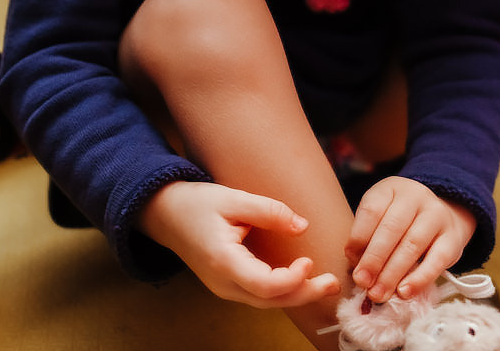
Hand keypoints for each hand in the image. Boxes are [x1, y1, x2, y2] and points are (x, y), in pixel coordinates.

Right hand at [138, 180, 340, 307]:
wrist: (166, 215)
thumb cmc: (198, 204)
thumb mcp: (233, 198)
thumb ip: (269, 211)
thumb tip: (302, 226)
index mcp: (222, 261)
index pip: (263, 285)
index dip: (290, 279)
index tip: (308, 260)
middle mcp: (223, 282)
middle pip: (269, 301)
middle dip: (304, 294)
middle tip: (333, 283)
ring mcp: (224, 287)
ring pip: (266, 302)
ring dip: (297, 294)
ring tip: (326, 284)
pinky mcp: (229, 284)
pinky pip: (259, 295)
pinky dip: (283, 291)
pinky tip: (303, 280)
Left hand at [345, 176, 475, 301]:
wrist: (443, 214)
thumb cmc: (401, 222)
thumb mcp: (381, 217)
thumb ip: (367, 239)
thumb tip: (359, 270)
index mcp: (391, 189)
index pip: (372, 210)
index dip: (359, 237)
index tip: (351, 261)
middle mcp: (415, 197)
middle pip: (392, 228)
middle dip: (374, 259)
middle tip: (362, 282)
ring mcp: (437, 215)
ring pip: (412, 244)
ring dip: (392, 273)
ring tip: (378, 293)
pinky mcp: (453, 238)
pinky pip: (437, 260)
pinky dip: (419, 279)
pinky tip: (404, 292)